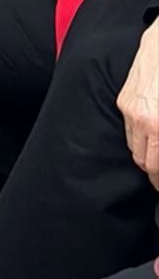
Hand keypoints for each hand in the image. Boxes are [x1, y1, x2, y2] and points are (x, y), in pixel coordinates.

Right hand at [118, 21, 158, 186]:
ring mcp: (129, 109)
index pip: (154, 167)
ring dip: (146, 153)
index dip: (158, 179)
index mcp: (157, 126)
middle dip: (153, 169)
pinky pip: (128, 127)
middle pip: (141, 161)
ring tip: (157, 152)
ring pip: (133, 146)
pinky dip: (139, 135)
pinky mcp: (123, 99)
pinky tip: (151, 131)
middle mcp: (141, 119)